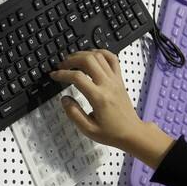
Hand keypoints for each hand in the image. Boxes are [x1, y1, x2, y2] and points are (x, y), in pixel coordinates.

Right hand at [49, 50, 173, 167]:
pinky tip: (92, 56)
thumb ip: (73, 113)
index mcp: (98, 98)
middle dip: (71, 59)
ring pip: (99, 56)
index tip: (54, 75)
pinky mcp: (119, 79)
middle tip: (62, 65)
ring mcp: (115, 80)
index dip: (62, 74)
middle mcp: (107, 85)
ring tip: (73, 60)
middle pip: (88, 60)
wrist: (132, 133)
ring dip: (83, 54)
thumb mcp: (87, 129)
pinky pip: (112, 58)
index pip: (77, 77)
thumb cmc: (111, 133)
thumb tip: (64, 99)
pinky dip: (101, 52)